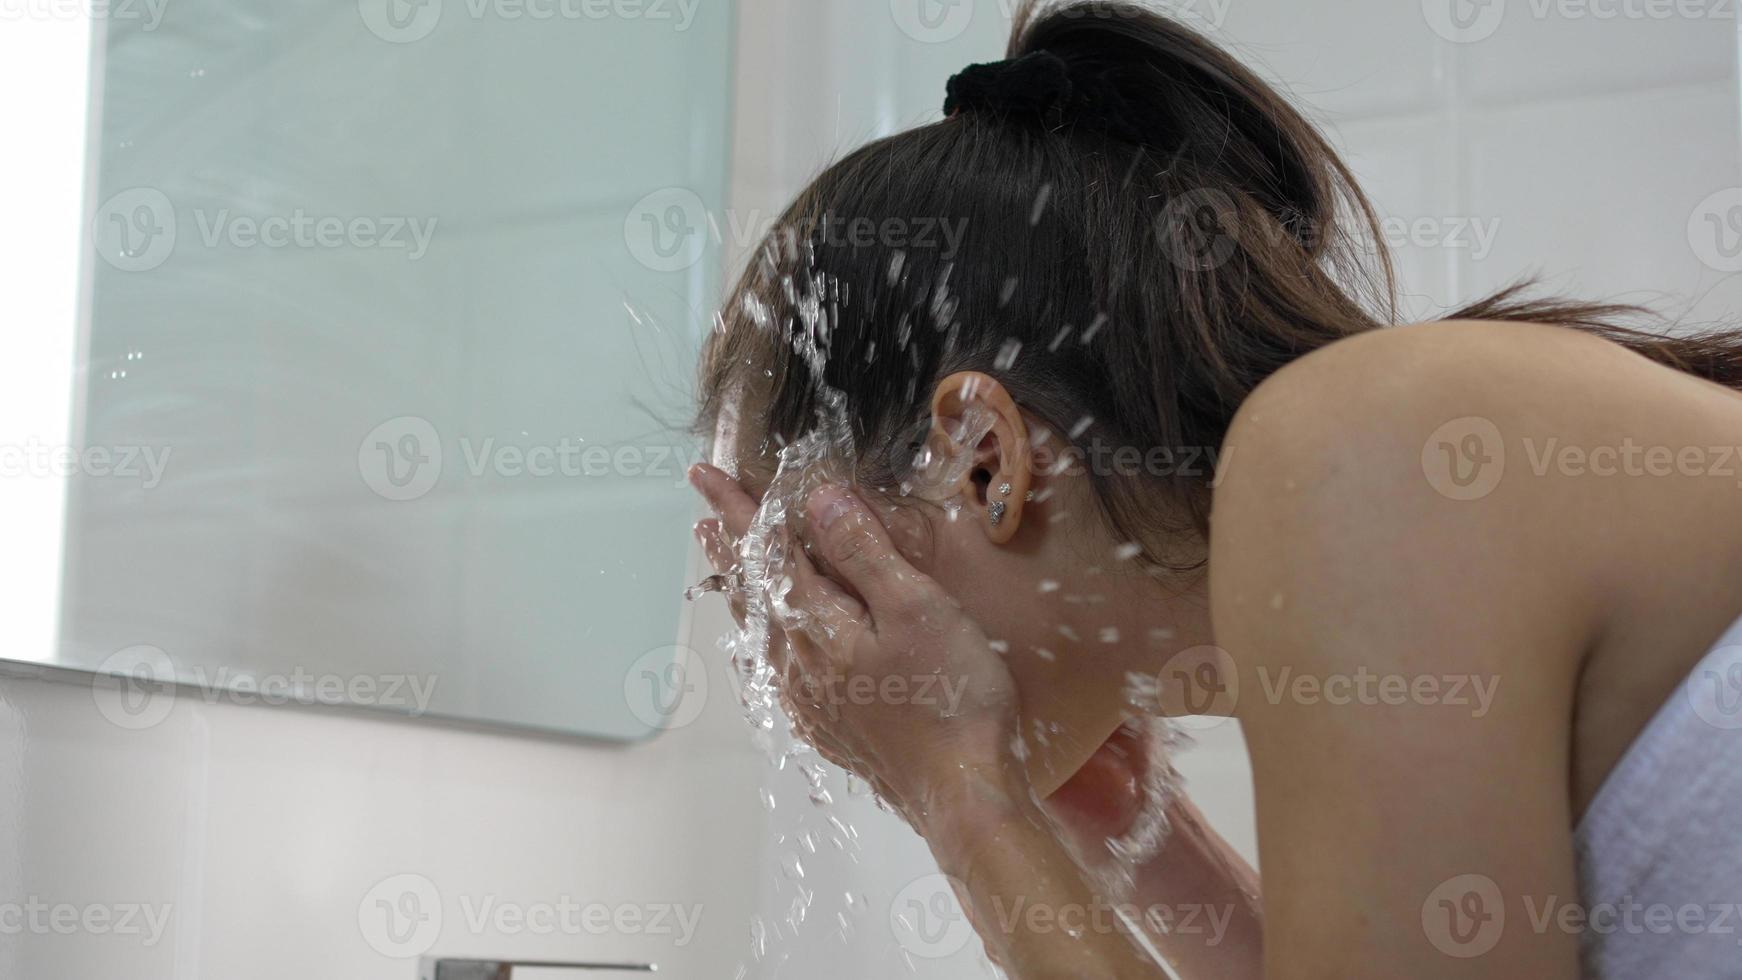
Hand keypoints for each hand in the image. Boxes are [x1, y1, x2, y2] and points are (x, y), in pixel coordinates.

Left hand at [690, 464, 1020, 821]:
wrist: (962, 794)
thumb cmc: (951, 698)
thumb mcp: (916, 608)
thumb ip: (863, 554)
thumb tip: (818, 500)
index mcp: (818, 627)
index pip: (767, 552)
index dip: (736, 509)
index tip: (705, 475)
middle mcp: (800, 665)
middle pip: (753, 591)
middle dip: (729, 544)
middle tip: (703, 509)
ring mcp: (810, 700)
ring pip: (762, 629)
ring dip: (743, 587)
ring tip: (725, 561)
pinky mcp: (829, 726)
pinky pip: (780, 666)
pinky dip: (767, 634)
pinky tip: (772, 641)